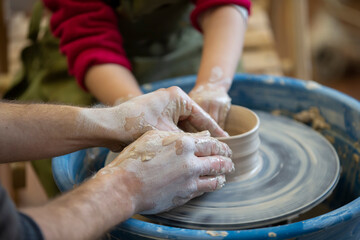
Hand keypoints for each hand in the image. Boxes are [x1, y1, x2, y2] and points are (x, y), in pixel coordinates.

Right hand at [97, 130, 233, 213]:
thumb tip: (198, 137)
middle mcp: (191, 163)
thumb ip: (178, 135)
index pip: (212, 144)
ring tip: (225, 175)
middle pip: (218, 161)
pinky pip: (203, 191)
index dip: (221, 146)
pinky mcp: (185, 196)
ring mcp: (190, 181)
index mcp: (185, 144)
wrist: (125, 185)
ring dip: (222, 176)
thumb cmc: (135, 158)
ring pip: (215, 179)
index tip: (225, 148)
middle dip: (227, 161)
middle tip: (230, 162)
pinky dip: (210, 187)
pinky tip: (210, 185)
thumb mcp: (154, 137)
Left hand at [108, 86, 228, 144]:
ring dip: (190, 139)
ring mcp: (163, 106)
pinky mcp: (156, 115)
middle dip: (203, 137)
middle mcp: (172, 99)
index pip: (202, 117)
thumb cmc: (136, 126)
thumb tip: (208, 147)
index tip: (227, 144)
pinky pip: (173, 127)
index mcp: (178, 97)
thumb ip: (190, 141)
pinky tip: (186, 152)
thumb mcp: (168, 135)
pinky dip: (179, 139)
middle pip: (194, 121)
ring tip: (204, 154)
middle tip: (217, 152)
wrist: (108, 127)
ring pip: (183, 126)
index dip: (215, 133)